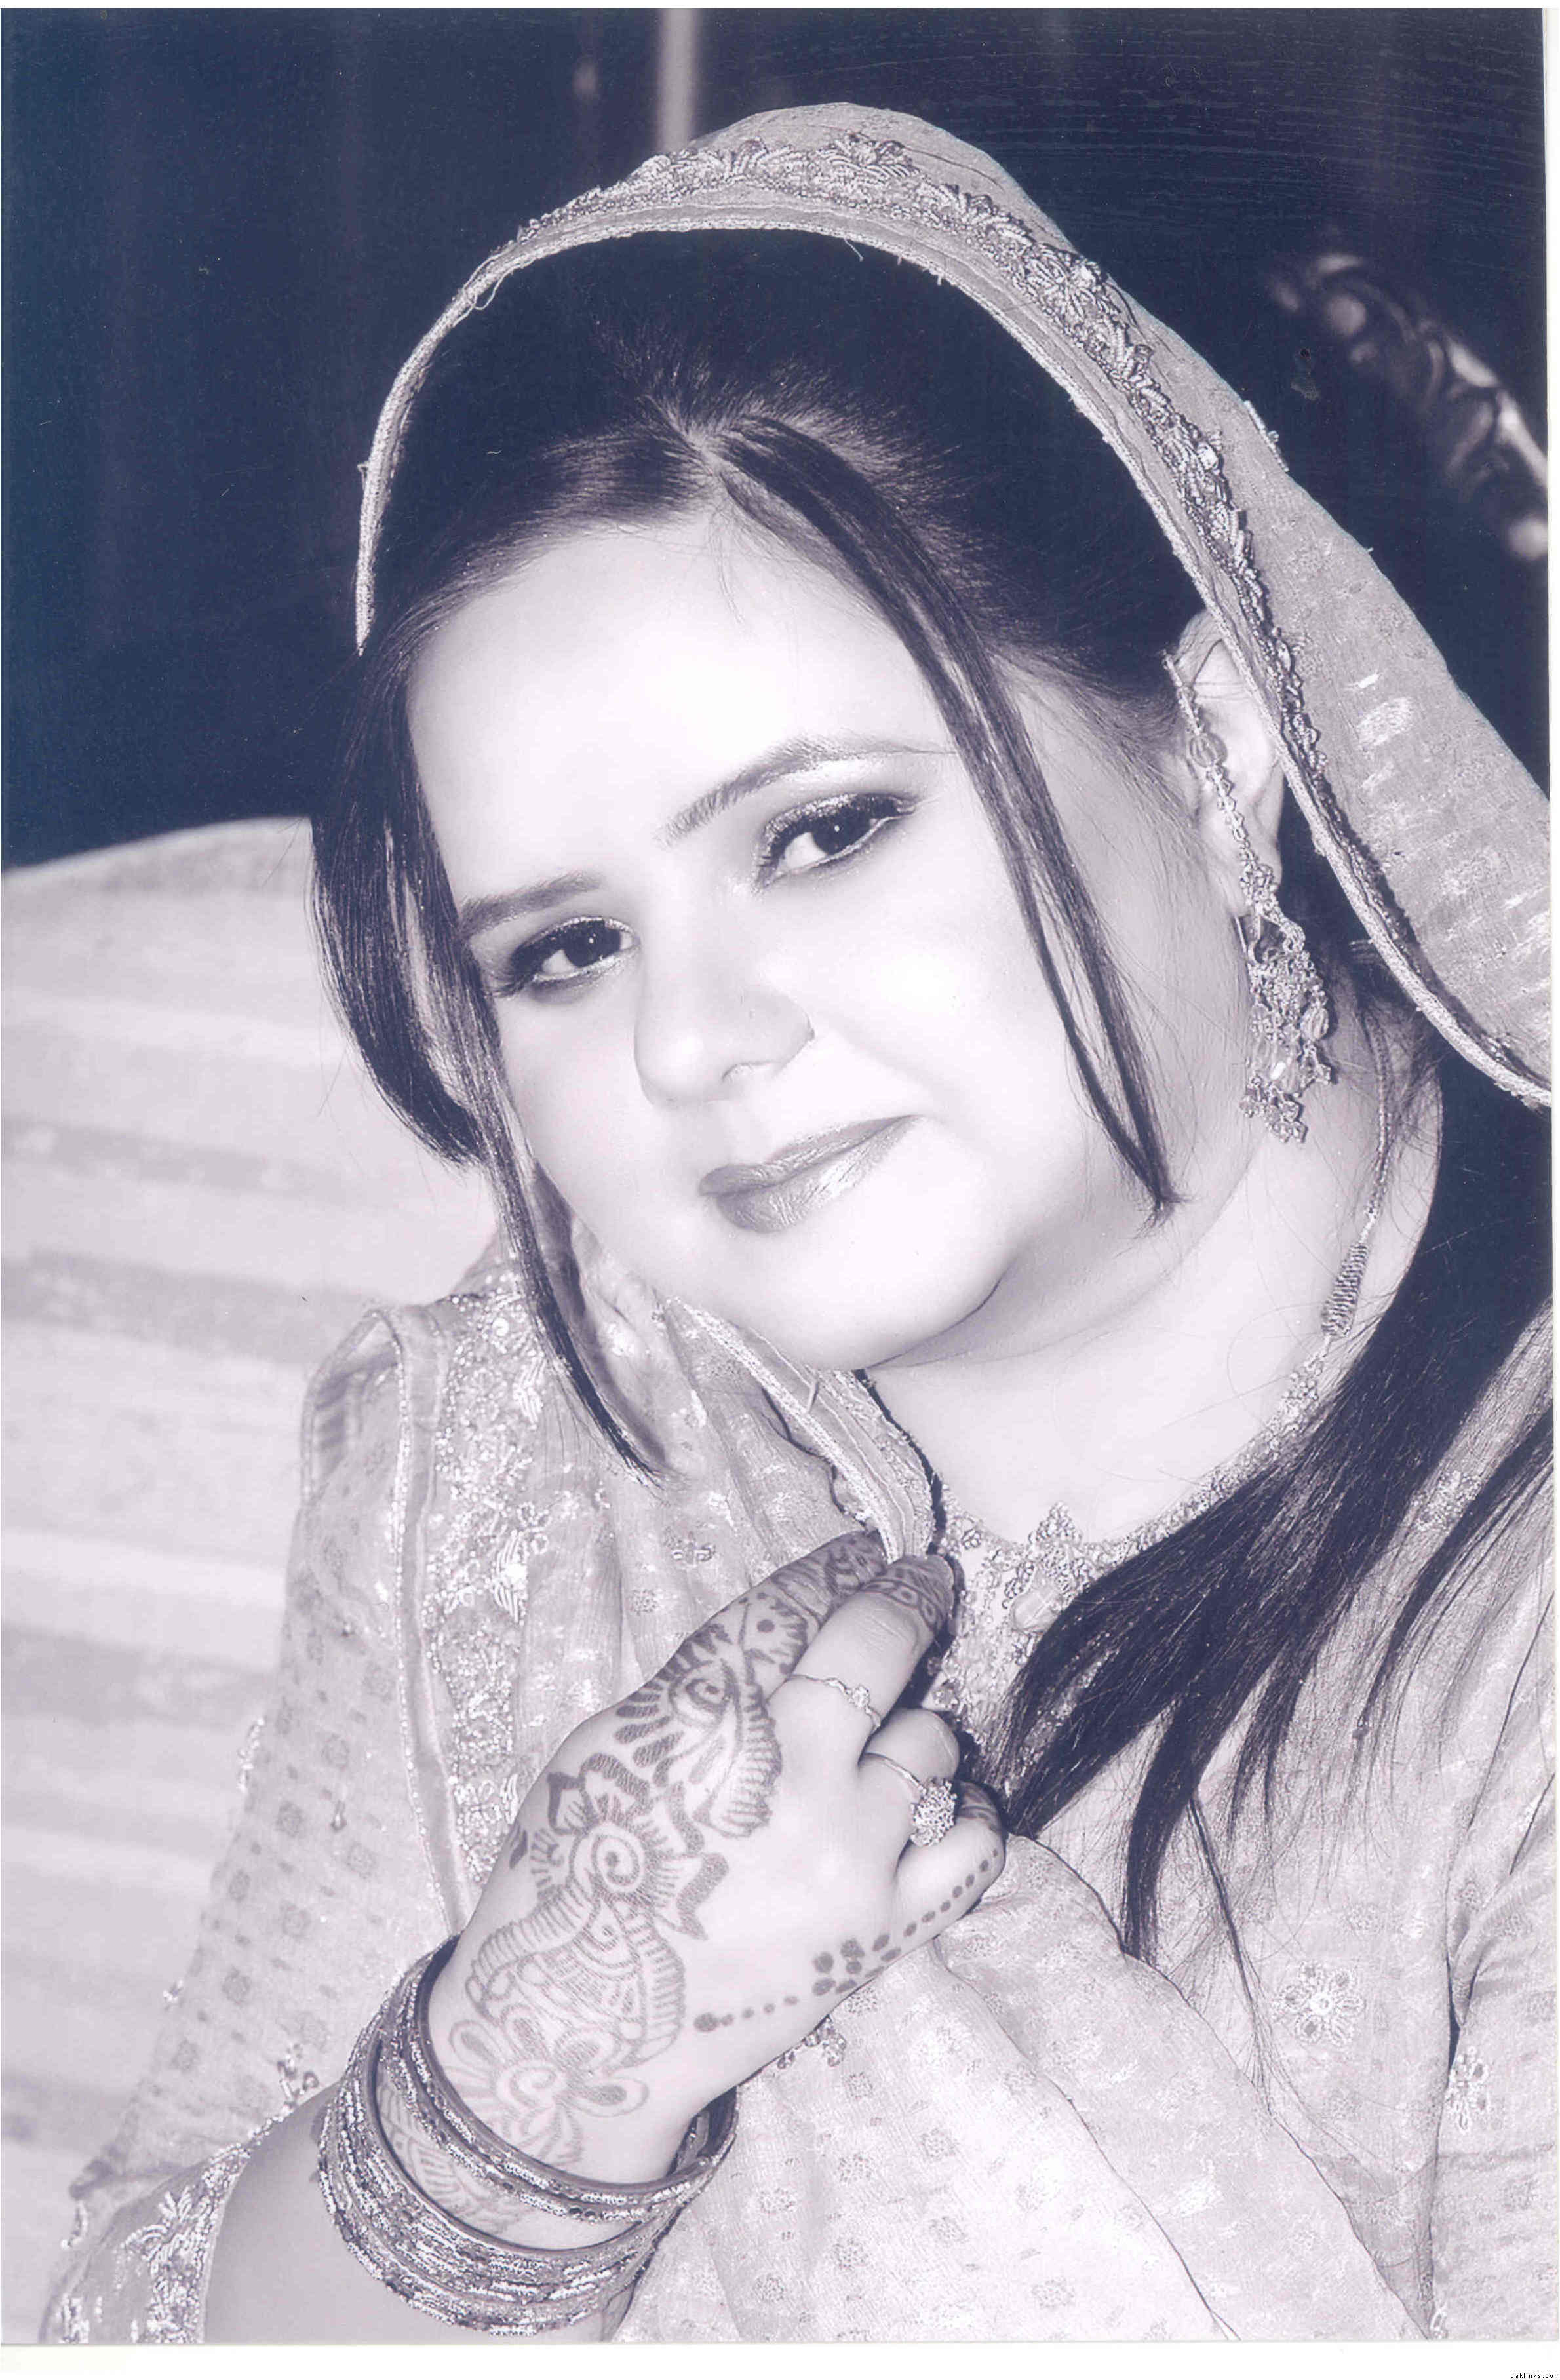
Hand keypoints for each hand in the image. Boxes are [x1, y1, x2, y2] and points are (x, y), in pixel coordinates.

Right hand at [424, 1533, 1003, 2186]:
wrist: (582, 2033)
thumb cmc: (571, 1878)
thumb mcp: (603, 1746)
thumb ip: (694, 1685)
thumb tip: (774, 1636)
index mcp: (705, 1715)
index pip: (791, 1607)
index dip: (835, 1566)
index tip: (863, 1551)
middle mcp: (790, 1771)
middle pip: (881, 1647)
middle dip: (910, 1600)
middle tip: (924, 1583)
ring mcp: (847, 1851)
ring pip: (932, 1744)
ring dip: (918, 1731)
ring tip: (897, 1739)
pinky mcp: (882, 1928)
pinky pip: (971, 1846)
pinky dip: (966, 1814)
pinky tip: (945, 1804)